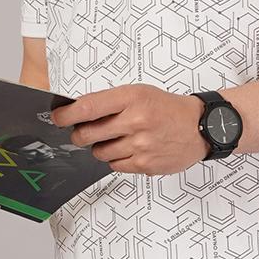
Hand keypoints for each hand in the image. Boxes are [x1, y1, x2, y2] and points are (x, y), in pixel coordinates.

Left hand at [52, 84, 208, 174]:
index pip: (87, 108)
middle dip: (80, 135)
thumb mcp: (140, 93)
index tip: (58, 118)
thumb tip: (78, 113)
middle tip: (84, 133)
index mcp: (131, 98)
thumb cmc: (168, 109)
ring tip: (118, 139)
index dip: (66, 115)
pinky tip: (130, 149)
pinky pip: (115, 165)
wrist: (200, 127)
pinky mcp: (145, 165)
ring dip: (102, 147)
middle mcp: (135, 121)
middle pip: (87, 134)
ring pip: (99, 152)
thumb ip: (110, 102)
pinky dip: (117, 159)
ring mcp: (140, 145)